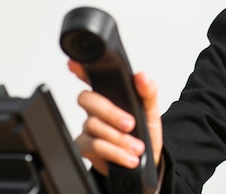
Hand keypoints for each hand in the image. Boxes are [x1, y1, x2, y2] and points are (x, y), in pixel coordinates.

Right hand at [68, 60, 162, 174]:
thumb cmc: (144, 132)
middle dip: (110, 113)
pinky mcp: (85, 147)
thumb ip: (148, 92)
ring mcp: (89, 128)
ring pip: (92, 125)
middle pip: (87, 99)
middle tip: (130, 124)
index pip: (93, 78)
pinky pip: (93, 146)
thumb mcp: (151, 111)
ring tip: (137, 147)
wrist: (146, 161)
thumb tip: (142, 75)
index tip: (74, 64)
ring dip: (119, 138)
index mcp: (111, 95)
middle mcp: (96, 110)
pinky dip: (114, 152)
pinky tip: (128, 157)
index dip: (81, 70)